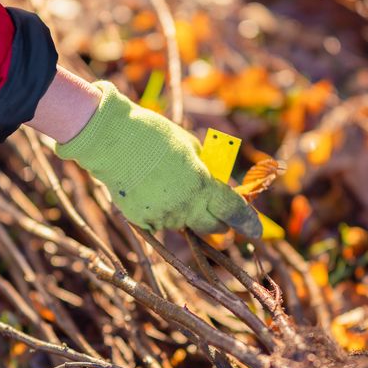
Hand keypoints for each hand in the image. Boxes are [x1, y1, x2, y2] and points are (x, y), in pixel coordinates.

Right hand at [55, 82, 261, 236]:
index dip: (247, 222)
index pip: (233, 210)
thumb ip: (206, 170)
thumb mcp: (190, 146)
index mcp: (201, 185)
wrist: (109, 140)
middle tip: (220, 215)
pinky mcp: (141, 221)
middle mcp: (184, 207)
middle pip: (212, 226)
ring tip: (172, 188)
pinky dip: (162, 212)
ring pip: (184, 224)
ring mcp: (161, 217)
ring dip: (187, 213)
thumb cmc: (154, 135)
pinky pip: (160, 223)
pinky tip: (151, 191)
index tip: (257, 232)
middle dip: (220, 222)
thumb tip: (216, 184)